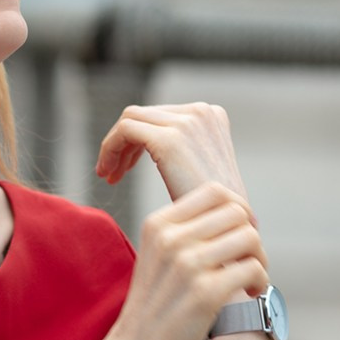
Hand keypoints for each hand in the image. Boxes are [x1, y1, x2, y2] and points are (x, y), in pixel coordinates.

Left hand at [95, 103, 248, 203]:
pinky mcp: (169, 138)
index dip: (137, 141)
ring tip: (108, 175)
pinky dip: (109, 149)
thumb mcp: (204, 170)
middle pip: (143, 115)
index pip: (160, 115)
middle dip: (123, 144)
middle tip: (112, 174)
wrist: (230, 228)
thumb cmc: (215, 211)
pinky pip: (125, 131)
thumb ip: (186, 151)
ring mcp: (186, 122)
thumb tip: (165, 153)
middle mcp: (201, 111)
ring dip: (113, 147)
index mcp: (211, 115)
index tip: (125, 168)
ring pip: (130, 119)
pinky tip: (108, 175)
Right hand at [105, 182, 269, 339]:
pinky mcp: (206, 293)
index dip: (238, 209)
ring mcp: (187, 264)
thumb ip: (186, 232)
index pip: (214, 191)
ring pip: (250, 237)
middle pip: (237, 212)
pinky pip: (253, 268)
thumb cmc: (154, 308)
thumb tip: (238, 214)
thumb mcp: (158, 257)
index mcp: (158, 225)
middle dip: (251, 234)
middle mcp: (171, 238)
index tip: (240, 233)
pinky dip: (260, 281)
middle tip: (247, 260)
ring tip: (249, 279)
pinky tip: (249, 294)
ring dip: (260, 258)